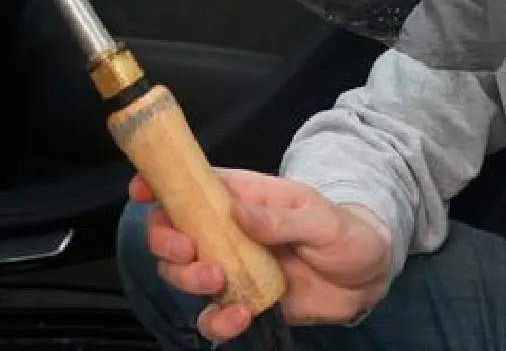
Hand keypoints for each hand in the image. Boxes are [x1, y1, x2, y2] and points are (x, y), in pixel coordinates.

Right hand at [130, 169, 391, 341]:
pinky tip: (236, 317)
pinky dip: (215, 322)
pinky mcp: (243, 301)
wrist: (366, 275)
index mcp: (242, 197)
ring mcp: (232, 266)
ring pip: (183, 273)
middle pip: (173, 230)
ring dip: (188, 280)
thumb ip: (279, 216)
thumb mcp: (319, 216)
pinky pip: (212, 316)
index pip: (192, 184)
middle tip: (188, 251)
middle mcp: (228, 230)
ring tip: (218, 281)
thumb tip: (237, 212)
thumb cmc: (343, 230)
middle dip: (166, 241)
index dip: (159, 183)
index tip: (139, 192)